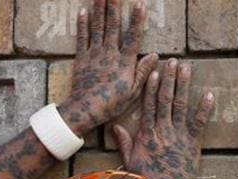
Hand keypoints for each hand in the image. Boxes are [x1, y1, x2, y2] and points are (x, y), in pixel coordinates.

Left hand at [58, 0, 158, 135]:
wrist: (86, 109)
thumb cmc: (112, 104)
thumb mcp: (133, 92)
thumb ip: (143, 72)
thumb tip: (155, 56)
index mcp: (124, 63)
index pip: (133, 37)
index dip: (137, 20)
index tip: (140, 4)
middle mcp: (109, 54)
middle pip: (113, 26)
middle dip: (114, 6)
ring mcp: (94, 54)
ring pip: (98, 27)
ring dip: (99, 9)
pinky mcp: (81, 58)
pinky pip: (82, 37)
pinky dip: (83, 24)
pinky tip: (83, 11)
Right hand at [113, 59, 215, 178]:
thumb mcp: (130, 162)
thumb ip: (124, 142)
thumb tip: (115, 126)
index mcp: (147, 135)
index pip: (149, 105)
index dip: (151, 87)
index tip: (153, 71)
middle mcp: (163, 131)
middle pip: (166, 100)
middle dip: (169, 79)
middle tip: (172, 61)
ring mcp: (179, 136)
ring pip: (181, 106)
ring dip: (184, 85)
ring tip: (186, 68)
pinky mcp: (193, 143)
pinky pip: (199, 123)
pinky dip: (204, 109)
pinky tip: (209, 94)